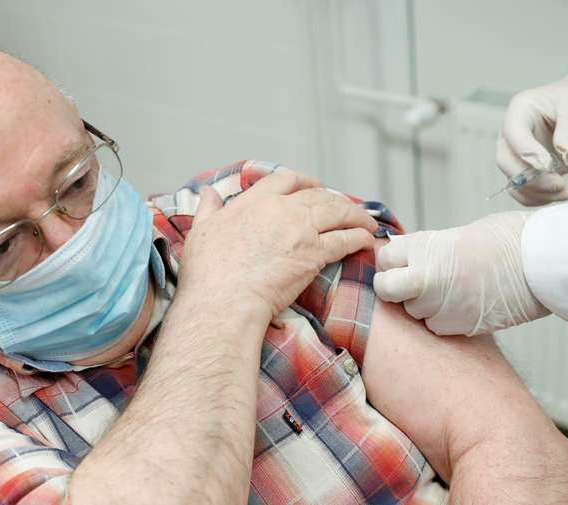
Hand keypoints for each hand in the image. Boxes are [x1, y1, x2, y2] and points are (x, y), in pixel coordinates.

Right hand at [179, 169, 377, 320]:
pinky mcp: (314, 255)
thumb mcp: (200, 231)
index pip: (285, 179)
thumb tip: (206, 193)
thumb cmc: (208, 271)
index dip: (304, 181)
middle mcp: (282, 210)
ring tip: (366, 222)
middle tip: (344, 208)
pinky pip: (345, 240)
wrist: (224, 299)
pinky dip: (359, 238)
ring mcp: (301, 231)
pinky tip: (367, 240)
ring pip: (338, 213)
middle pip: (318, 195)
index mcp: (255, 201)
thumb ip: (207, 208)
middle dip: (335, 199)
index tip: (312, 186)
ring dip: (355, 215)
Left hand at [373, 211, 548, 335]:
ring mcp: (438, 304)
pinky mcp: (455, 326)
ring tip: (450, 291)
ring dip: (421, 305)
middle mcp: (424, 277)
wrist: (541, 263)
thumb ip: (423, 250)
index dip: (392, 261)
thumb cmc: (505, 241)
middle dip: (391, 288)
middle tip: (408, 284)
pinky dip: (442, 319)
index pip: (384, 258)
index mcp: (423, 247)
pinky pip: (434, 326)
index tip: (401, 262)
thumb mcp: (453, 236)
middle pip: (387, 289)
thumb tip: (402, 258)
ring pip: (411, 311)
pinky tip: (462, 305)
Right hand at [498, 75, 567, 205]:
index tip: (550, 165)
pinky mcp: (530, 169)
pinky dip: (537, 198)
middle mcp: (514, 134)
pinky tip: (558, 195)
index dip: (527, 152)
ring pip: (513, 180)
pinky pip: (523, 190)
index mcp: (521, 110)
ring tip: (564, 191)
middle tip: (558, 184)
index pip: (513, 134)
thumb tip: (563, 154)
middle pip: (506, 161)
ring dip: (536, 192)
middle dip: (530, 178)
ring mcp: (519, 153)